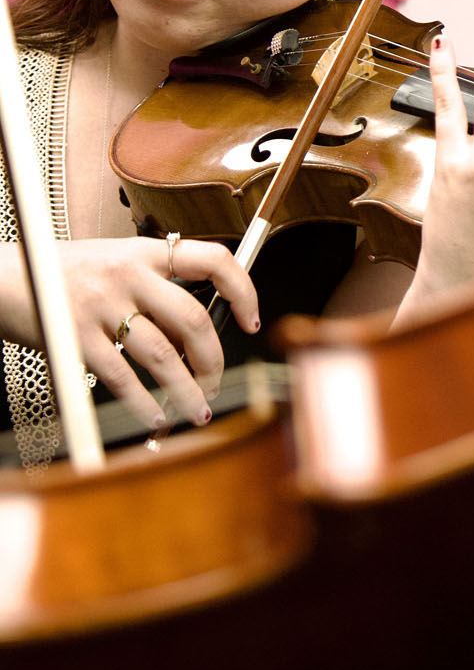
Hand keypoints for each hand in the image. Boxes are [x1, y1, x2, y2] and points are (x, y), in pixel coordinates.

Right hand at [1, 236, 259, 430]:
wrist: (2, 277)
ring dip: (187, 391)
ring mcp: (100, 306)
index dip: (243, 290)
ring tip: (196, 410)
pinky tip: (155, 417)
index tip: (252, 319)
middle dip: (213, 360)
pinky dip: (145, 404)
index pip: (213, 259)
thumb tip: (197, 332)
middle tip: (215, 381)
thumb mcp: (112, 262)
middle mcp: (126, 275)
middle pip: (192, 320)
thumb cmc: (61, 275)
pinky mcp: (74, 338)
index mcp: (143, 252)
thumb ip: (152, 287)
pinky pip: (121, 379)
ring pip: (162, 356)